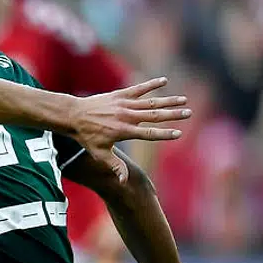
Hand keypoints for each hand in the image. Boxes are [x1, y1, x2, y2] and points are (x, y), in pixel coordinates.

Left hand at [69, 78, 190, 178]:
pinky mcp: (120, 94)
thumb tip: (124, 181)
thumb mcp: (99, 153)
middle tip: (189, 113)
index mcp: (124, 131)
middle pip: (155, 116)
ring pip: (151, 102)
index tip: (178, 134)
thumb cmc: (87, 137)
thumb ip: (115, 166)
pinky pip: (139, 88)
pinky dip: (151, 84)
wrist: (73, 116)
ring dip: (168, 100)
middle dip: (173, 115)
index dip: (164, 134)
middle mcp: (127, 117)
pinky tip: (164, 80)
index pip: (149, 134)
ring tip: (183, 100)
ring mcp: (124, 104)